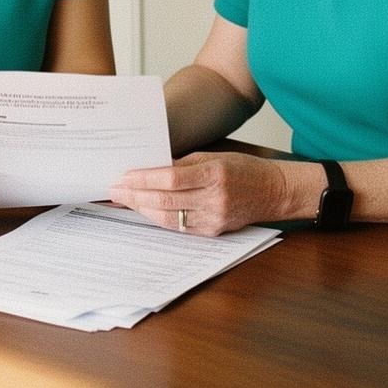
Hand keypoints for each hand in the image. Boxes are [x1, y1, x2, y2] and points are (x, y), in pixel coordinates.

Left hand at [107, 151, 284, 235]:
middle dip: (135, 196)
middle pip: (166, 200)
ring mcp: (214, 219)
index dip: (143, 179)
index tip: (123, 176)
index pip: (170, 178)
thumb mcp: (214, 156)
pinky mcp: (213, 232)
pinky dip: (160, 219)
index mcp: (214, 174)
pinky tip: (146, 211)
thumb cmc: (243, 168)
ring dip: (143, 210)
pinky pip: (180, 227)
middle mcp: (214, 199)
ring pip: (169, 218)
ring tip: (124, 201)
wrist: (273, 192)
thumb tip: (151, 168)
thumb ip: (183, 164)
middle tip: (114, 190)